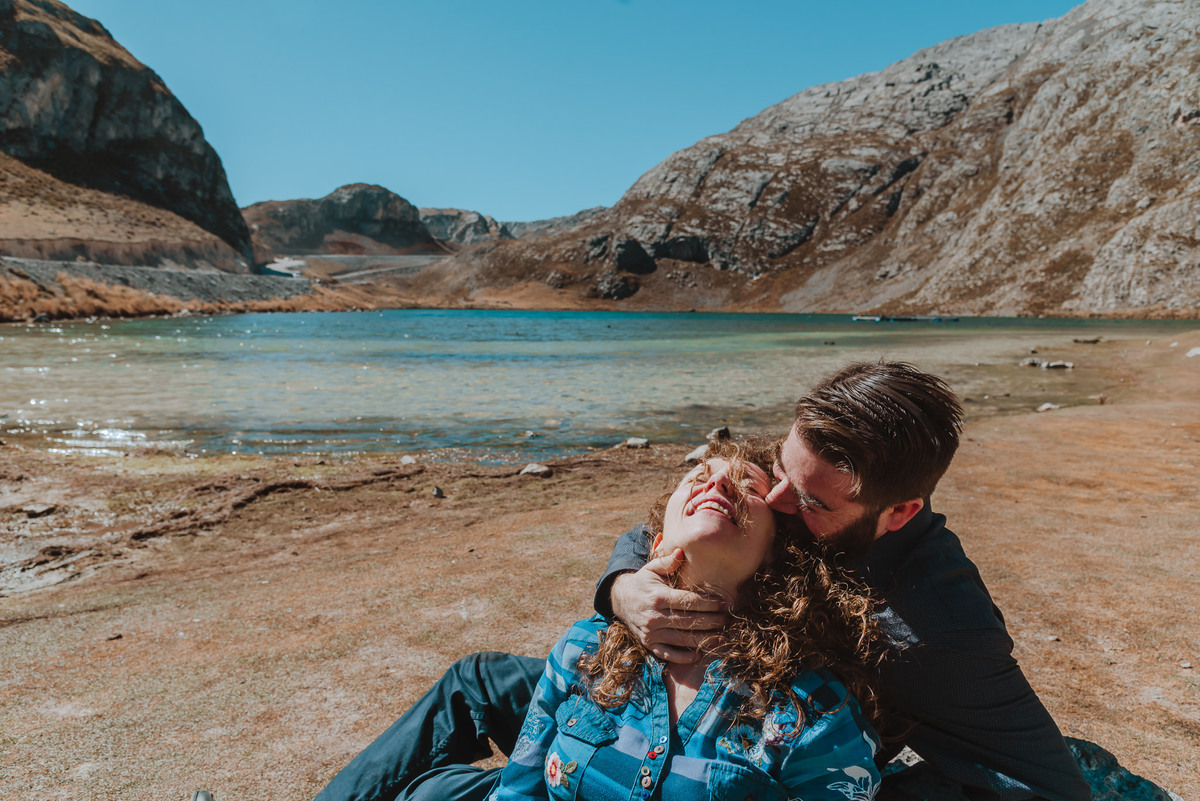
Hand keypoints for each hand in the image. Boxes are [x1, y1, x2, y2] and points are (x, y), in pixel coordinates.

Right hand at [610, 549, 727, 663]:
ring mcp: (651, 632)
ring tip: (722, 637)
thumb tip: (681, 551)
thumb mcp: (651, 569)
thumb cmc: (643, 582)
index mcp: (657, 597)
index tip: (724, 603)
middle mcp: (654, 616)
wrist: (621, 600)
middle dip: (712, 621)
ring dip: (705, 640)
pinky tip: (699, 654)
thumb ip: (667, 561)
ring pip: (683, 640)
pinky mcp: (648, 644)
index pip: (689, 602)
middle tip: (728, 620)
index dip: (709, 604)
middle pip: (689, 622)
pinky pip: (668, 654)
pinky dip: (683, 657)